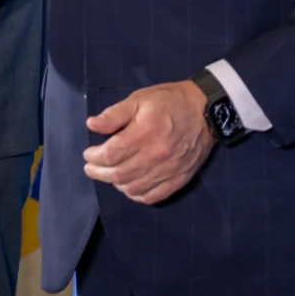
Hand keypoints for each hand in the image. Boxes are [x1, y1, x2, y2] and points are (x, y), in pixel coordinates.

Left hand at [84, 81, 213, 204]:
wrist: (206, 110)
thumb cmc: (169, 101)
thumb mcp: (140, 99)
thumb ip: (114, 114)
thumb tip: (92, 125)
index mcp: (145, 133)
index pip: (111, 154)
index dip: (94, 156)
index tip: (88, 153)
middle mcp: (156, 155)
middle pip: (119, 174)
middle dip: (99, 172)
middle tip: (91, 168)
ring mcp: (168, 170)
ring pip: (133, 188)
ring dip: (116, 184)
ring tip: (110, 174)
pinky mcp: (179, 179)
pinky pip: (152, 196)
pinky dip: (136, 194)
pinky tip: (130, 186)